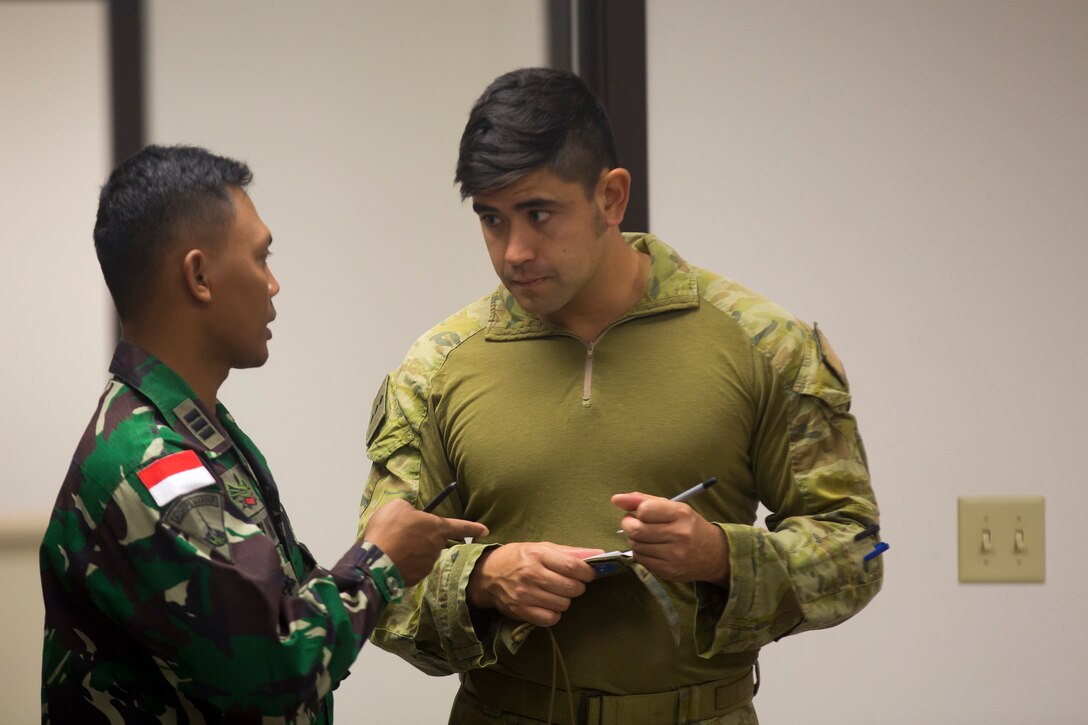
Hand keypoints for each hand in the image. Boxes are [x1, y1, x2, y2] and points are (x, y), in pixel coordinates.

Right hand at [362, 499, 488, 585]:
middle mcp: (437, 547)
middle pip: (435, 541)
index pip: (461, 527)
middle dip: (424, 539)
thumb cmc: (389, 528)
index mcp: (437, 527)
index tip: (486, 531)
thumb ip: (409, 509)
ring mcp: (428, 564)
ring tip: (393, 547)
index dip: (474, 528)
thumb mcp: (397, 506)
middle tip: (404, 536)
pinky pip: (413, 568)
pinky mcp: (417, 578)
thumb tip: (410, 515)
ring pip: (423, 555)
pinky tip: (392, 560)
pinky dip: (405, 564)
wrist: (375, 560)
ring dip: (413, 551)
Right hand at [466, 542, 602, 626]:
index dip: (587, 572)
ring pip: (563, 604)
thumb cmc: (519, 558)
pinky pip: (550, 618)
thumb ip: (571, 552)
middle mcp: (531, 574)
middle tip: (571, 583)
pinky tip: (549, 604)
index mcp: (538, 554)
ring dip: (565, 600)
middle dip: (578, 587)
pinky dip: (554, 613)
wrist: (487, 574)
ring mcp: (525, 594)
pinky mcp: (521, 611)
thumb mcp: (542, 547)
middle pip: (571, 588)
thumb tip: (599, 553)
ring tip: (557, 592)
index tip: (589, 574)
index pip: (572, 566)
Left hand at [612, 492, 729, 584]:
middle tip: (632, 523)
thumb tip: (615, 499)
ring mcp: (674, 555)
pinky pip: (641, 559)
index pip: (645, 510)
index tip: (640, 512)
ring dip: (634, 539)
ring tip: (644, 536)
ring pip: (636, 545)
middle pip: (636, 530)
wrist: (714, 554)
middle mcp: (679, 534)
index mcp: (680, 514)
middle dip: (628, 525)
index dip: (637, 510)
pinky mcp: (669, 571)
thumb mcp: (672, 506)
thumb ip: (643, 499)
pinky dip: (640, 552)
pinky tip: (650, 548)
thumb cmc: (689, 525)